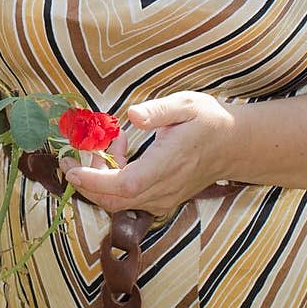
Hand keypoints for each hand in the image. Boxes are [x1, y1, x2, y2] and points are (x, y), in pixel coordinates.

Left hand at [58, 91, 238, 216]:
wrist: (235, 146)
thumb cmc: (209, 121)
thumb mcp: (187, 105)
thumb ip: (159, 110)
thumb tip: (132, 116)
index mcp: (168, 164)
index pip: (125, 185)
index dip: (95, 181)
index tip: (71, 169)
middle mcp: (165, 189)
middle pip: (114, 200)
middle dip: (87, 181)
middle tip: (75, 154)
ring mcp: (163, 199)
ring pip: (118, 202)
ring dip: (101, 178)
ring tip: (112, 143)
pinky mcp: (161, 201)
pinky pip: (128, 200)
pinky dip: (113, 182)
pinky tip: (122, 154)